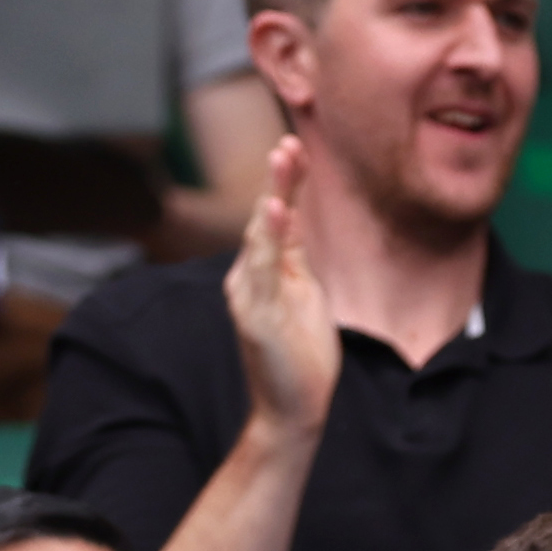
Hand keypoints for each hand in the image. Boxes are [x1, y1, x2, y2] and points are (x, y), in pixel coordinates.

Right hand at [229, 136, 341, 444]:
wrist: (295, 410)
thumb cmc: (302, 357)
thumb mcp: (304, 292)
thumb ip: (293, 255)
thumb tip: (290, 214)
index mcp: (262, 271)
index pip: (275, 216)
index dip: (285, 181)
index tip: (298, 145)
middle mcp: (247, 278)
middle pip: (264, 217)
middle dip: (278, 178)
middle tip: (289, 140)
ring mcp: (248, 296)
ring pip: (259, 236)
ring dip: (272, 195)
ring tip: (281, 158)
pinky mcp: (255, 315)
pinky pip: (261, 268)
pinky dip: (266, 236)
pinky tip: (274, 209)